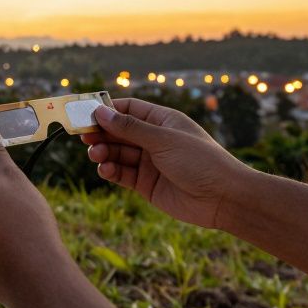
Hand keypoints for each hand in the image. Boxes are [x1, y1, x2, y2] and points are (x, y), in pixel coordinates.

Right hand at [84, 100, 254, 228]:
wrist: (223, 198)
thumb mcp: (163, 140)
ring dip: (104, 153)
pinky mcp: (147, 184)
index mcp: (162, 121)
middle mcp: (154, 140)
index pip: (128, 109)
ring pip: (118, 154)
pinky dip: (111, 171)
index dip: (107, 110)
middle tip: (83, 137)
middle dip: (101, 134)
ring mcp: (150, 162)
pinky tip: (105, 170)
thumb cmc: (200, 161)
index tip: (85, 113)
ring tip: (95, 156)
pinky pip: (123, 174)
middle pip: (119, 132)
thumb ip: (130, 128)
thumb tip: (100, 112)